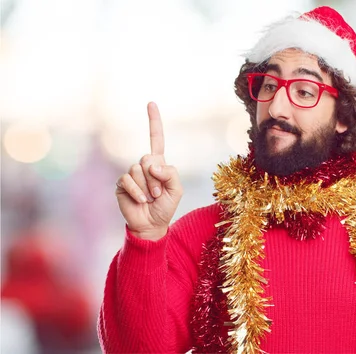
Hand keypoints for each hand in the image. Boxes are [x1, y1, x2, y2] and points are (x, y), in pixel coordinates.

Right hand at [115, 102, 182, 240]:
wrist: (151, 225)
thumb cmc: (165, 207)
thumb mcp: (177, 189)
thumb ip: (171, 173)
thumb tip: (151, 164)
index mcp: (159, 163)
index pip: (156, 138)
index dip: (154, 121)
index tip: (151, 103)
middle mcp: (144, 165)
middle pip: (148, 158)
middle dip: (156, 178)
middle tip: (158, 194)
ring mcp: (131, 174)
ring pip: (138, 170)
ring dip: (148, 187)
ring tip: (150, 199)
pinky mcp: (121, 184)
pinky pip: (128, 180)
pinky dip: (138, 192)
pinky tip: (141, 201)